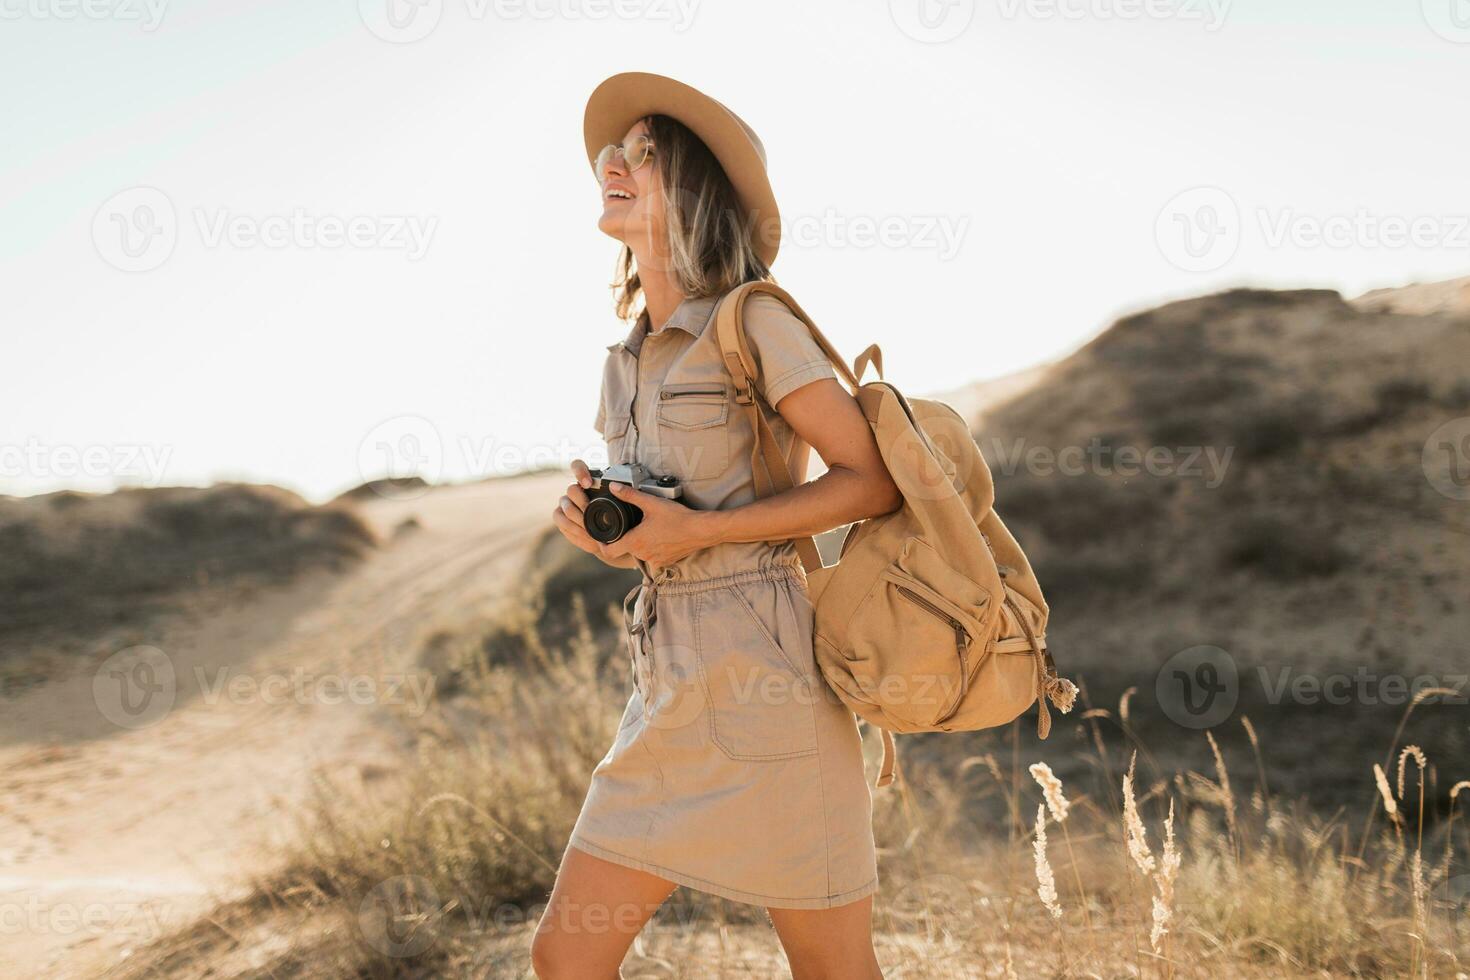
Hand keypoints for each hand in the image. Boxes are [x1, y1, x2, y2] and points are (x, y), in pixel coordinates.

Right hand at [551, 459, 633, 565]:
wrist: (610, 540)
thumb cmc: (620, 520)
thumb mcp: (626, 506)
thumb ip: (624, 494)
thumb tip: (623, 480)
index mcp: (589, 481)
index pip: (578, 466)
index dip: (580, 472)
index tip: (588, 483)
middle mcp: (576, 490)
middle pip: (572, 489)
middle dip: (582, 503)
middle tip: (591, 513)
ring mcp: (566, 503)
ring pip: (566, 506)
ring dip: (579, 519)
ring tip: (591, 530)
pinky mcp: (560, 516)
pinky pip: (560, 519)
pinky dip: (573, 529)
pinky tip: (584, 535)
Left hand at [597, 480, 717, 567]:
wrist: (700, 530)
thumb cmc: (677, 517)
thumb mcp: (651, 503)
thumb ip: (630, 495)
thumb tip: (614, 488)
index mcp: (635, 542)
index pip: (609, 551)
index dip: (602, 545)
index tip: (602, 538)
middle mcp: (642, 554)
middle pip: (626, 549)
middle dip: (627, 538)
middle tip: (633, 524)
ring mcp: (655, 560)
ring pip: (640, 552)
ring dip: (641, 543)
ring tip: (650, 528)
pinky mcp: (666, 562)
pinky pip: (653, 556)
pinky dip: (654, 548)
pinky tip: (661, 536)